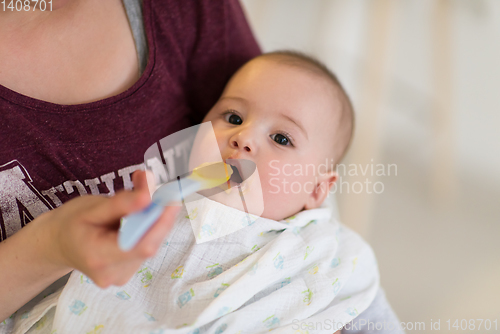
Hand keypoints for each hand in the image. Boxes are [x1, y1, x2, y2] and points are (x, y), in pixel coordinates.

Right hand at [36, 170, 179, 287]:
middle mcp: (112, 273)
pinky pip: (146, 247)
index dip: (160, 223)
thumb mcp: (91, 207)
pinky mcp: (128, 272)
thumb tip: (150, 195)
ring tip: (141, 200)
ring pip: (150, 244)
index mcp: (98, 257)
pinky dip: (148, 229)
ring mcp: (121, 276)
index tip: (171, 200)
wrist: (57, 244)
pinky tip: (137, 218)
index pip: (140, 245)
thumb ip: (121, 203)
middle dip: (159, 216)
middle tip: (160, 191)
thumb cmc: (71, 223)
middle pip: (149, 244)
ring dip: (154, 221)